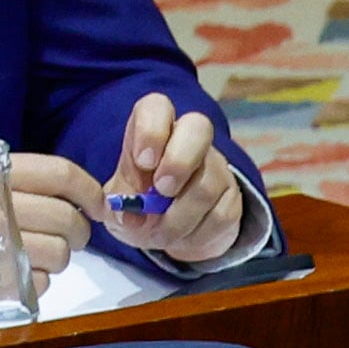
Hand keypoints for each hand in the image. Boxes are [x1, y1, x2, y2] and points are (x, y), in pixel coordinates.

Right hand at [0, 153, 96, 317]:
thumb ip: (15, 181)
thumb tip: (75, 195)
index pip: (60, 174)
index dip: (90, 190)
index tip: (98, 204)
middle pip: (69, 220)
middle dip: (79, 232)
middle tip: (66, 236)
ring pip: (61, 255)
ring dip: (56, 258)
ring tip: (29, 254)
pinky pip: (42, 283)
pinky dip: (35, 282)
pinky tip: (11, 273)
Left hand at [102, 94, 248, 264]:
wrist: (164, 231)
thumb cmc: (135, 204)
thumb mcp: (116, 202)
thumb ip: (117, 203)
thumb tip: (128, 213)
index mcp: (152, 129)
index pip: (158, 107)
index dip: (152, 130)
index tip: (142, 162)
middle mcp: (188, 139)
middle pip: (198, 127)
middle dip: (179, 161)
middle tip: (162, 191)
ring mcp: (215, 166)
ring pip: (207, 183)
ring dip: (179, 216)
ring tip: (159, 235)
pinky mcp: (232, 197)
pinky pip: (220, 215)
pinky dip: (195, 235)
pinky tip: (180, 240)